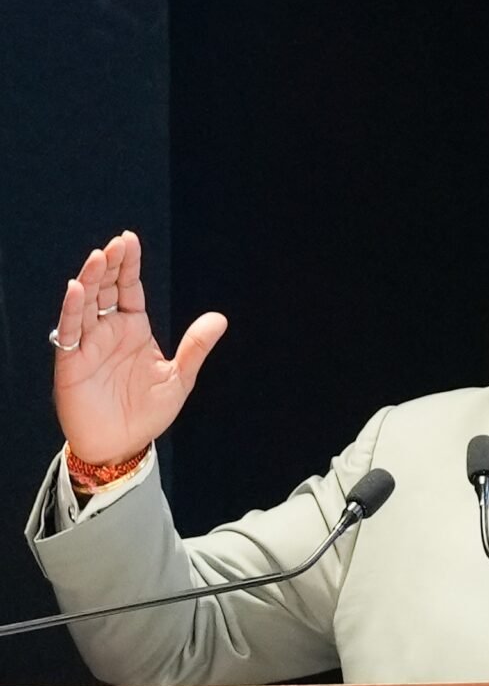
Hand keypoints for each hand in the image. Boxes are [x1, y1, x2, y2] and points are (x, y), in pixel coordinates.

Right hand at [52, 230, 227, 464]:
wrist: (123, 445)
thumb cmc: (148, 413)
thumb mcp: (179, 378)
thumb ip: (195, 347)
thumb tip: (220, 318)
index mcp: (135, 329)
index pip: (130, 288)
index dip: (129, 265)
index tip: (129, 240)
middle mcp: (109, 331)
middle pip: (107, 289)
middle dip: (110, 266)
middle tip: (116, 244)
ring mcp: (89, 344)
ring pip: (86, 304)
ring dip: (90, 280)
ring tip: (98, 258)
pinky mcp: (72, 362)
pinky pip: (71, 331)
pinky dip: (72, 310)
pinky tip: (77, 289)